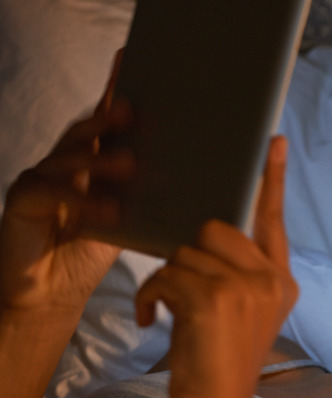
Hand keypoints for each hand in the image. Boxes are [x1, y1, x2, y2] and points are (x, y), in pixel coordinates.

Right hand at [0, 50, 132, 313]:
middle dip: (109, 116)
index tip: (130, 60)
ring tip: (131, 164)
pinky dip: (81, 200)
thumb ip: (149, 197)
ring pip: (70, 156)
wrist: (49, 295)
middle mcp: (64, 162)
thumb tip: (199, 181)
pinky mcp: (23, 201)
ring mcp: (41, 178)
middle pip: (87, 129)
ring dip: (101, 159)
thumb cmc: (90, 254)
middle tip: (134, 110)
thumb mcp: (128, 220)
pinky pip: (51, 192)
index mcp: (91, 162)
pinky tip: (109, 211)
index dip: (116, 89)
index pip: (106, 121)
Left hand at [135, 136, 296, 397]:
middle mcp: (270, 280)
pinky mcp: (214, 299)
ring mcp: (246, 288)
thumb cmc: (221, 359)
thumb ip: (240, 271)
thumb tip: (207, 233)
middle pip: (215, 228)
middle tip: (181, 286)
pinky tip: (157, 322)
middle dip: (188, 253)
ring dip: (165, 280)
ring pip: (186, 252)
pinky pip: (167, 275)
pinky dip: (152, 298)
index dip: (271, 180)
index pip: (273, 220)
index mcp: (280, 281)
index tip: (272, 143)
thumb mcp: (244, 312)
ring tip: (168, 312)